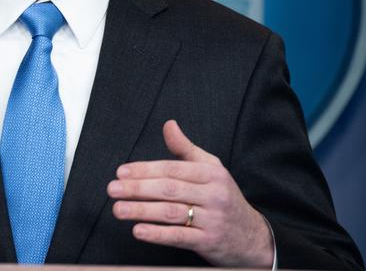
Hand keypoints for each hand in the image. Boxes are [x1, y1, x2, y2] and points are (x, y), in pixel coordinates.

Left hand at [107, 120, 272, 267]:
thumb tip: (168, 124)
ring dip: (141, 210)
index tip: (121, 172)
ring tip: (118, 209)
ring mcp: (212, 219)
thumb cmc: (224, 198)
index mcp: (211, 174)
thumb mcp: (211, 169)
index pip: (173, 169)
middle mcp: (214, 194)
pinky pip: (179, 236)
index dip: (145, 170)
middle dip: (137, 189)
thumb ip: (186, 149)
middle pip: (169, 189)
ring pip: (171, 212)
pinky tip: (138, 230)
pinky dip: (157, 233)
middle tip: (113, 189)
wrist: (253, 237)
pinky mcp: (209, 242)